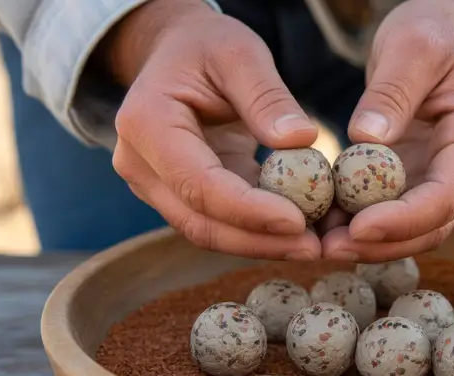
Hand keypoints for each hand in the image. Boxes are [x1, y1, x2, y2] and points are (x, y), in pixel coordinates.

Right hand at [105, 0, 321, 260]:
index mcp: (147, 124)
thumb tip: (301, 141)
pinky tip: (300, 233)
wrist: (174, 53)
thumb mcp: (239, 53)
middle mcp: (140, 165)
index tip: (298, 221)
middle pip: (199, 222)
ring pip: (208, 232)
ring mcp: (155, 186)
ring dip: (261, 244)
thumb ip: (267, 97)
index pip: (198, 183)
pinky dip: (258, 232)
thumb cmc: (205, 47)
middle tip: (313, 249)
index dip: (248, 210)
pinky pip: (219, 223)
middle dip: (259, 241)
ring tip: (313, 245)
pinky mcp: (179, 196)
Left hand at [320, 0, 453, 261]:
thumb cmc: (434, 33)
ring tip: (320, 243)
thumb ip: (393, 93)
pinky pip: (392, 212)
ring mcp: (442, 177)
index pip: (447, 196)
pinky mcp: (417, 179)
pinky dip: (361, 224)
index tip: (358, 227)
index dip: (404, 220)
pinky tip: (324, 224)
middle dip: (382, 244)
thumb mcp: (412, 47)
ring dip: (369, 243)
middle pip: (432, 226)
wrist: (449, 35)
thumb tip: (364, 141)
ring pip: (413, 230)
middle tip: (329, 249)